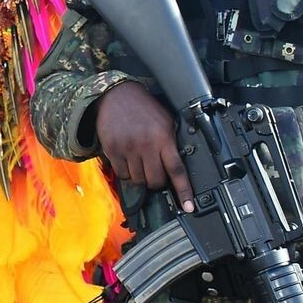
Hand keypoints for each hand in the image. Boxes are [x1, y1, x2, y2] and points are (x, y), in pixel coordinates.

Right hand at [93, 81, 193, 210]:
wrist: (116, 95)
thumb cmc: (143, 108)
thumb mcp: (165, 121)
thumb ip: (170, 143)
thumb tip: (176, 166)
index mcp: (163, 138)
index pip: (177, 170)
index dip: (184, 191)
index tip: (189, 206)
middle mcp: (146, 145)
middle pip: (156, 180)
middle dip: (157, 182)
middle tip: (155, 173)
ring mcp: (128, 149)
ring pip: (138, 180)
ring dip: (141, 177)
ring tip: (140, 163)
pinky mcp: (112, 150)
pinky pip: (122, 174)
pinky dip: (126, 172)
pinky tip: (128, 160)